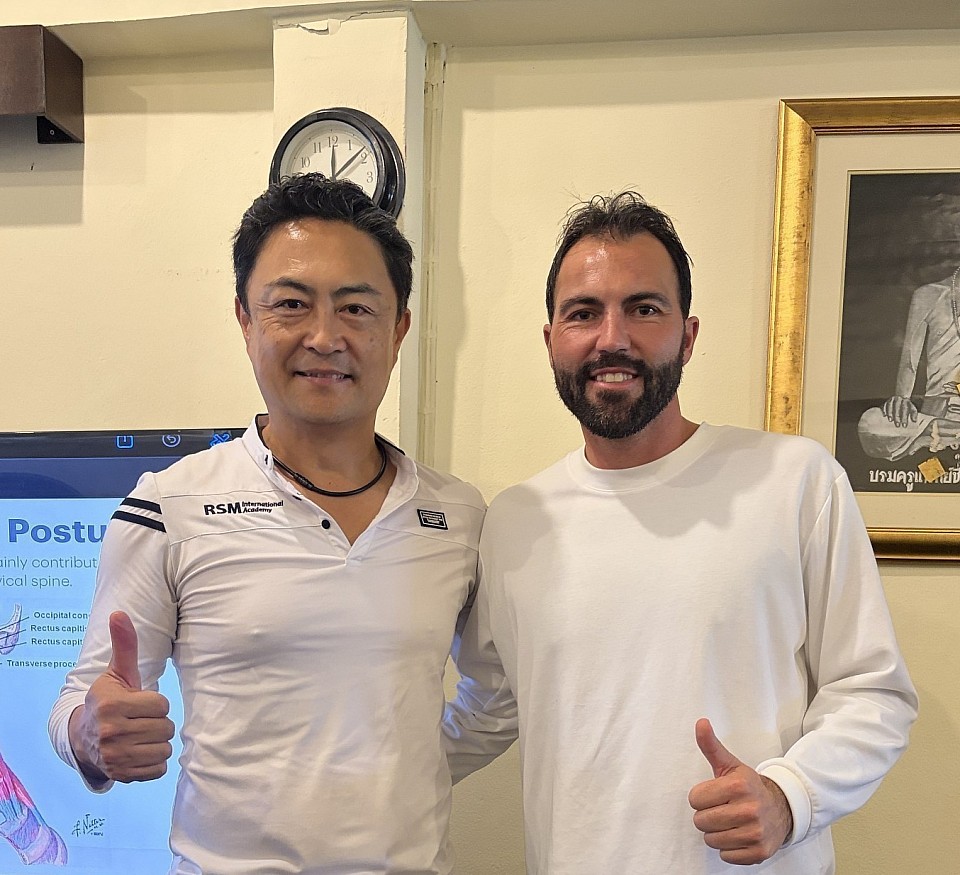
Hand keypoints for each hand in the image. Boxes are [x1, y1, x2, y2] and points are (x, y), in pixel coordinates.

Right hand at [68, 611, 173, 782]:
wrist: (83, 737)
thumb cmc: (110, 699)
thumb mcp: (117, 673)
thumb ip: (124, 645)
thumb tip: (119, 613)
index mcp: (112, 705)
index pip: (162, 704)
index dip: (154, 703)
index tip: (137, 703)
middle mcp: (110, 732)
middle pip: (166, 728)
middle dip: (157, 723)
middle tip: (139, 721)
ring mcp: (114, 757)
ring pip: (164, 749)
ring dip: (156, 743)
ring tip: (138, 736)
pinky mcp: (121, 775)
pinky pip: (159, 769)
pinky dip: (153, 763)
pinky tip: (137, 752)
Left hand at [688, 719, 792, 865]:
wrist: (781, 808)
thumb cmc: (748, 787)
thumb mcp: (729, 765)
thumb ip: (711, 745)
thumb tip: (700, 723)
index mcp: (738, 785)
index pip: (694, 799)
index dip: (701, 797)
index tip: (714, 795)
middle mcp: (749, 809)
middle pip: (701, 821)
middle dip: (707, 815)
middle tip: (722, 809)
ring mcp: (756, 833)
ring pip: (711, 840)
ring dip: (717, 833)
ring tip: (731, 822)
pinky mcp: (759, 852)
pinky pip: (726, 856)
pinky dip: (729, 848)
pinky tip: (739, 835)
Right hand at [882, 395, 917, 427]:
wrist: (901, 397)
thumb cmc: (907, 406)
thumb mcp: (912, 408)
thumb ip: (913, 414)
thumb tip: (914, 421)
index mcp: (906, 401)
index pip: (905, 409)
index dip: (905, 418)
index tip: (904, 425)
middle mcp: (899, 399)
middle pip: (897, 408)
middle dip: (897, 417)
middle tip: (897, 425)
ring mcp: (892, 399)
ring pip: (890, 405)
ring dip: (890, 413)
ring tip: (890, 420)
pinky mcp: (887, 401)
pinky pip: (885, 405)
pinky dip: (884, 410)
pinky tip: (884, 415)